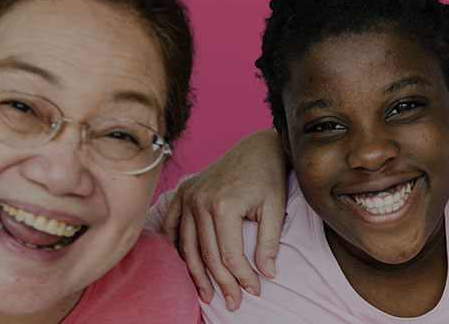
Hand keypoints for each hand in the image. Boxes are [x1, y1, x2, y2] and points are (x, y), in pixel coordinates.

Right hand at [156, 128, 286, 309]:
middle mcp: (200, 201)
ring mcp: (188, 196)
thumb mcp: (275, 208)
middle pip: (207, 255)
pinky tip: (184, 266)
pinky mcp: (183, 192)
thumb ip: (269, 242)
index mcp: (224, 205)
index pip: (230, 255)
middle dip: (221, 283)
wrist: (256, 146)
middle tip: (232, 303)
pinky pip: (173, 227)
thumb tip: (267, 274)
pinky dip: (176, 248)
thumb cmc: (268, 175)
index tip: (254, 290)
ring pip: (187, 246)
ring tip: (208, 294)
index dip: (242, 277)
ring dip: (196, 274)